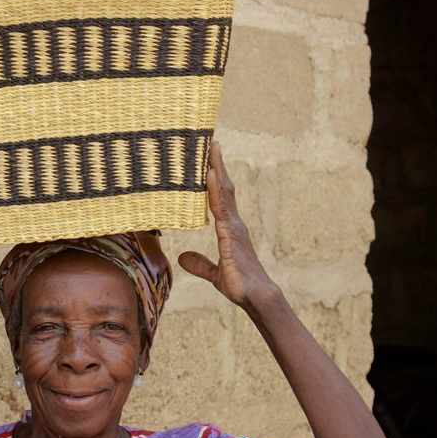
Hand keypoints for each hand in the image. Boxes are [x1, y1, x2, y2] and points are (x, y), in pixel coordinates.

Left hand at [178, 140, 275, 307]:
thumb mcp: (214, 272)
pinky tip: (210, 175)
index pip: (220, 198)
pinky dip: (215, 190)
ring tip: (210, 147)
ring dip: (217, 168)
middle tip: (210, 141)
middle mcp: (234, 223)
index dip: (215, 179)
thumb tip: (183, 257)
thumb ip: (200, 263)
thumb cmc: (239, 284)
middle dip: (217, 165)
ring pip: (224, 191)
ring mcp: (234, 226)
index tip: (209, 160)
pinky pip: (221, 207)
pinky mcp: (231, 234)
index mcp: (230, 229)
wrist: (254, 296)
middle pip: (224, 187)